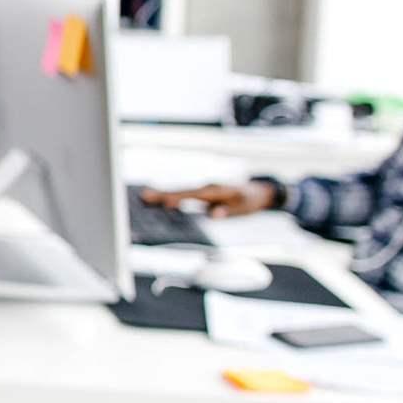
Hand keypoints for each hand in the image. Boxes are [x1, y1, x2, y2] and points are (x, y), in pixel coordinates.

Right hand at [140, 182, 276, 218]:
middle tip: (144, 196)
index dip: (178, 198)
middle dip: (163, 194)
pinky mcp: (204, 193)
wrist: (258, 191)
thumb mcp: (243, 209)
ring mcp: (205, 189)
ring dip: (165, 194)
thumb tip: (213, 214)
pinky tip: (162, 200)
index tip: (164, 202)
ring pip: (182, 192)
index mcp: (216, 190)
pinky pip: (186, 194)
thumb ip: (228, 211)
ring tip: (146, 197)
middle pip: (182, 191)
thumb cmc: (250, 201)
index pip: (193, 195)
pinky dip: (173, 196)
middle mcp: (207, 187)